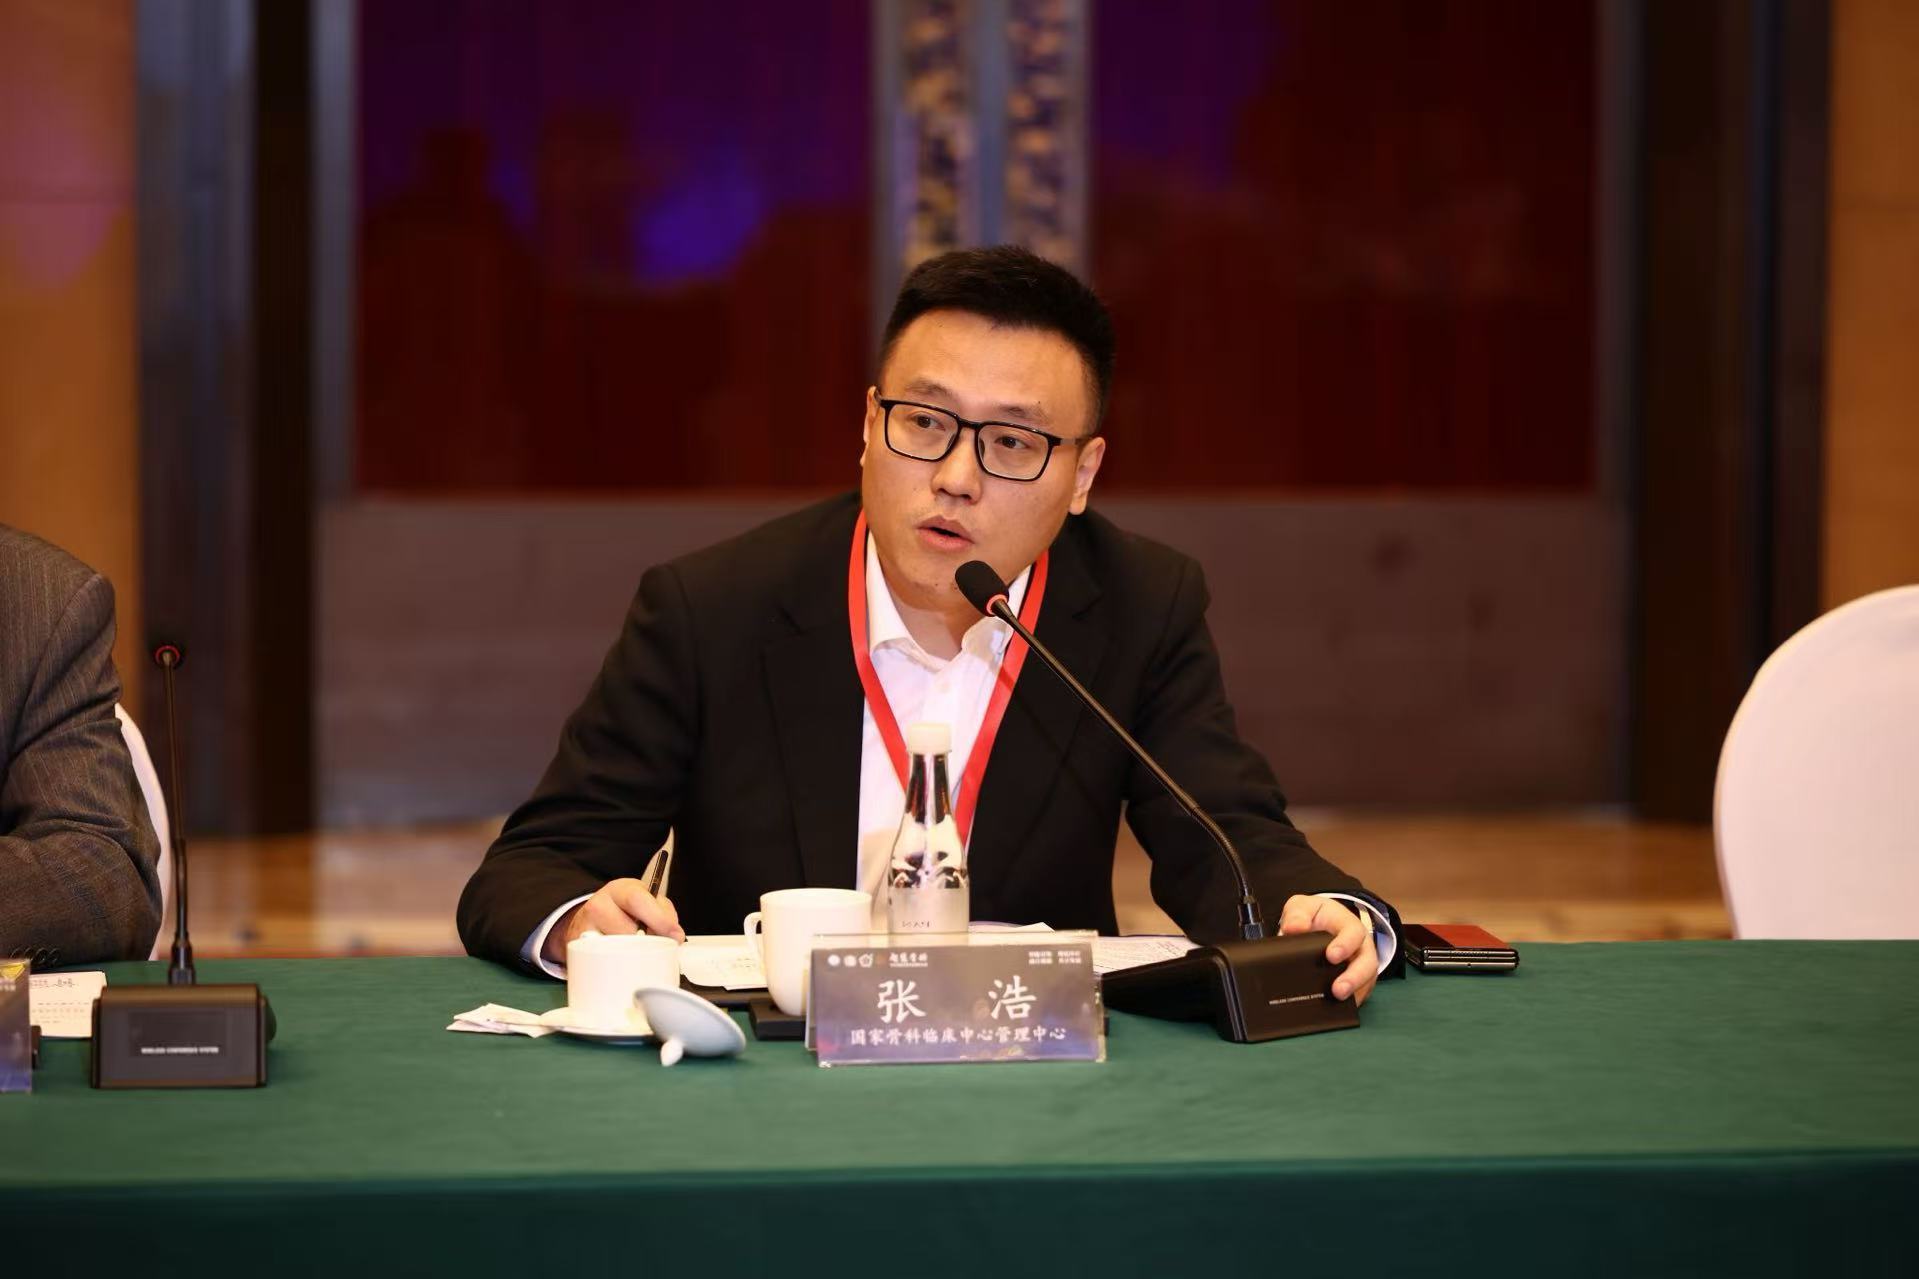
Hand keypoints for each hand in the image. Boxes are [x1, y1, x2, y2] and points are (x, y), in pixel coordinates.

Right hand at [543, 878, 685, 964]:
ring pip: (614, 949)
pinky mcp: (577, 950)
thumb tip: (674, 936)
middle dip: (645, 942)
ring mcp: (584, 927)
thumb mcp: (646, 901)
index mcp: (620, 889)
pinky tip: (618, 957)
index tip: (675, 936)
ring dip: (630, 955)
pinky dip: (615, 965)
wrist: (591, 917)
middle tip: (654, 947)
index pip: (637, 900)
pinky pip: (601, 963)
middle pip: (626, 930)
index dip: (659, 919)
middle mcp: (598, 905)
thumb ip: (663, 913)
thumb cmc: (625, 910)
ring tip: (633, 949)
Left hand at [1277, 894, 1377, 1005]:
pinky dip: (1351, 1001)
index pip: (1353, 934)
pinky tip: (1337, 1009)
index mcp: (1348, 925)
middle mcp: (1361, 946)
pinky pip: (1360, 993)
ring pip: (1367, 981)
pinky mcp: (1358, 981)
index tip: (1331, 956)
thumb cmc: (1315, 916)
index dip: (1345, 945)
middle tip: (1338, 990)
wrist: (1322, 925)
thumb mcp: (1303, 907)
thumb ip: (1297, 915)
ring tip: (1337, 1000)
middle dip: (1354, 977)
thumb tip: (1292, 929)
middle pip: (1367, 962)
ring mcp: (1362, 965)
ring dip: (1354, 992)